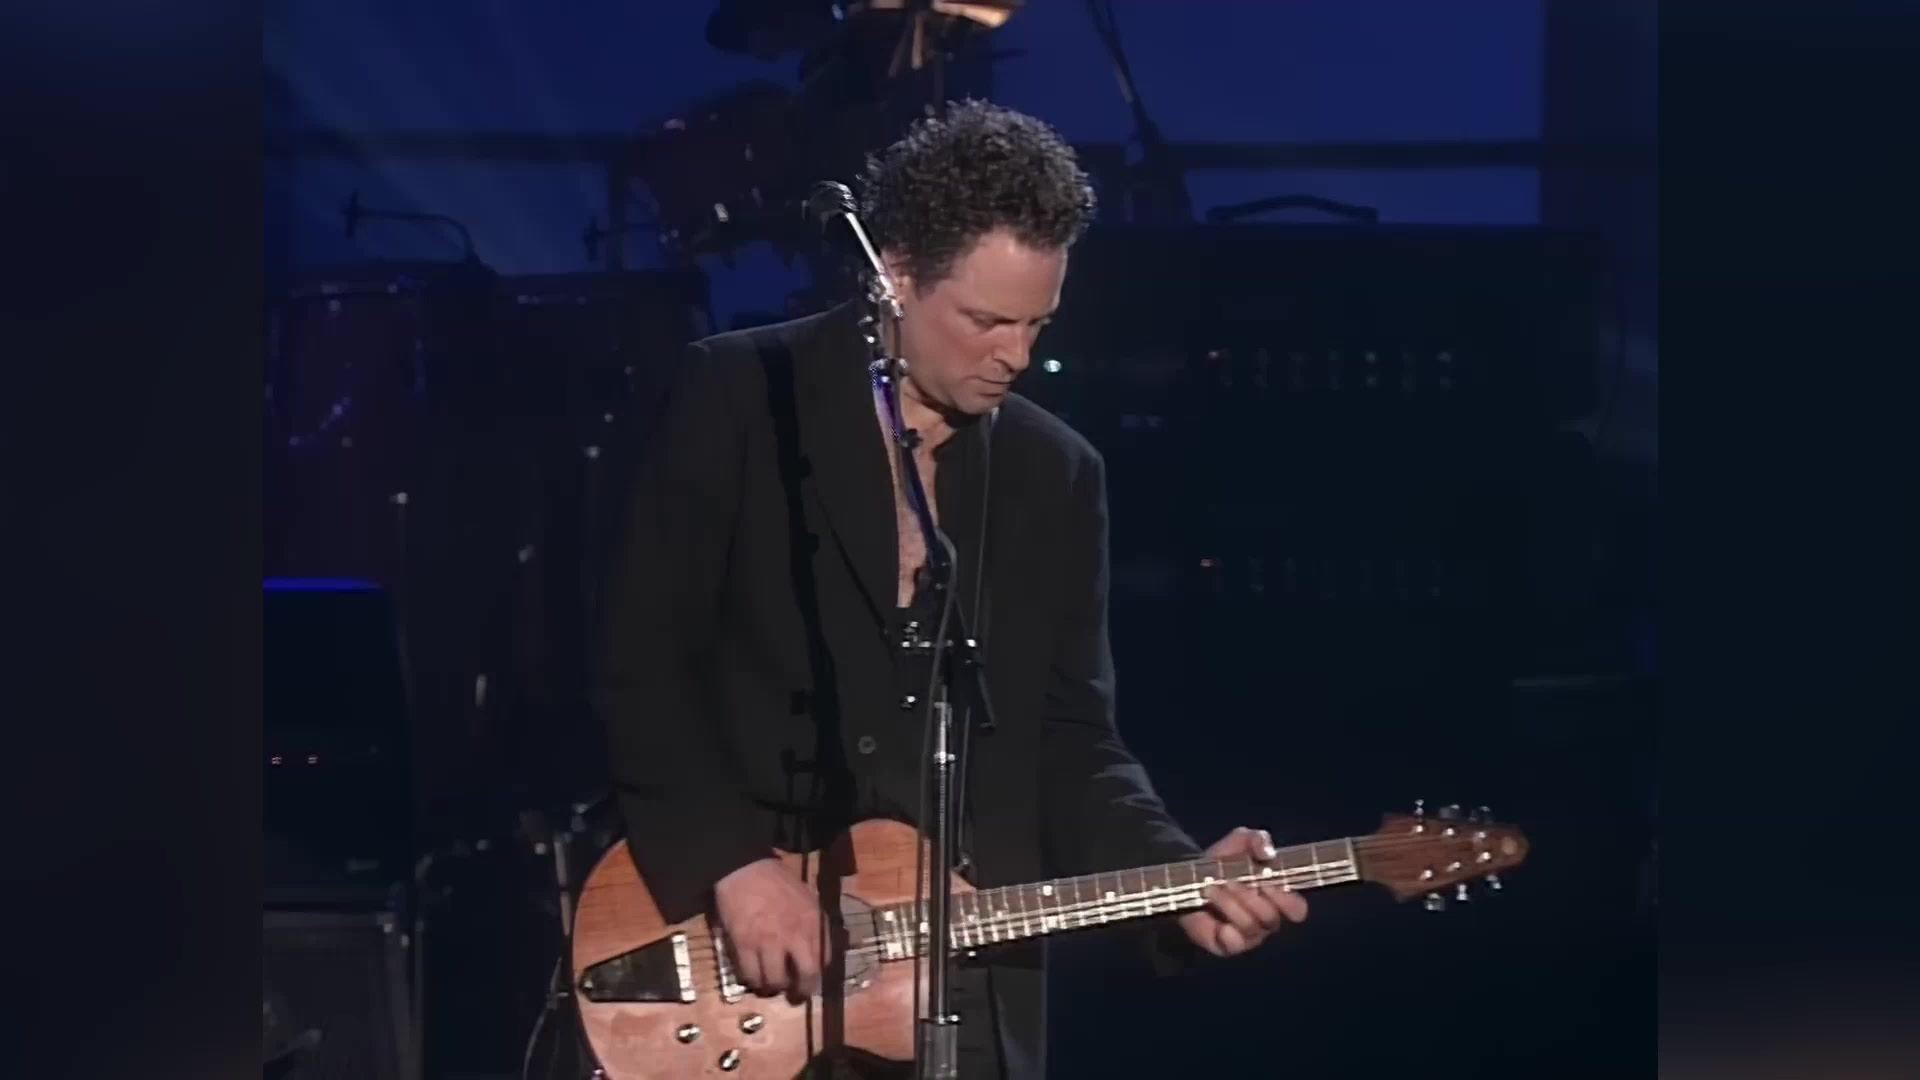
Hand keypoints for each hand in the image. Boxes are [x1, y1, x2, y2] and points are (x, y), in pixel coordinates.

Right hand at [713, 857, 827, 999]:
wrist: (745, 868)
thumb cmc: (777, 881)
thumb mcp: (808, 897)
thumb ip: (818, 922)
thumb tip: (827, 944)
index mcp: (814, 922)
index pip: (825, 960)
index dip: (818, 974)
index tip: (811, 977)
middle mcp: (796, 935)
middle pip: (806, 976)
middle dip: (801, 992)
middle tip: (794, 996)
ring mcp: (769, 942)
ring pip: (775, 981)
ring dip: (772, 987)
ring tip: (769, 985)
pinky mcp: (744, 944)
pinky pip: (749, 974)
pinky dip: (751, 979)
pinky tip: (751, 976)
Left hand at [1176, 827, 1308, 957]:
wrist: (1189, 878)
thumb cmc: (1224, 861)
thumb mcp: (1239, 842)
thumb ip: (1256, 840)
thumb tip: (1268, 852)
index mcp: (1277, 897)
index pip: (1297, 909)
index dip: (1287, 900)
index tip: (1267, 882)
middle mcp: (1267, 919)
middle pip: (1272, 918)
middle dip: (1250, 897)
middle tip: (1229, 880)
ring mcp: (1249, 935)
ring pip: (1251, 927)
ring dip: (1230, 905)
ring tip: (1211, 888)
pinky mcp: (1227, 945)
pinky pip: (1234, 944)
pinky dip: (1226, 931)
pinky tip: (1214, 916)